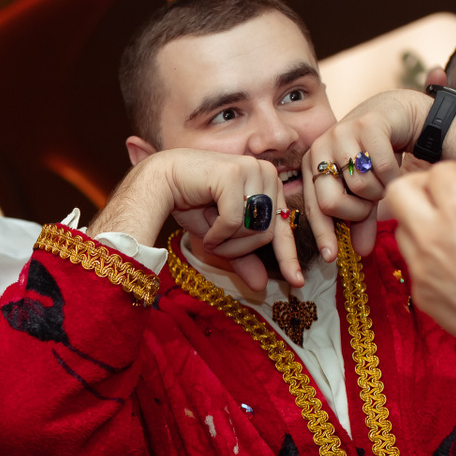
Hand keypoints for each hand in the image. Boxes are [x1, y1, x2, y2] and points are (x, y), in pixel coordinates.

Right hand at [95, 148, 292, 288]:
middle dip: (239, 249)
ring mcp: (252, 170)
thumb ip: (242, 256)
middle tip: (214, 245)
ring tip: (209, 233)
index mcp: (269, 185)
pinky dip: (217, 233)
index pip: (283, 227)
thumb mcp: (221, 236)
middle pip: (268, 233)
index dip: (289, 257)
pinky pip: (234, 221)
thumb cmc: (191, 203)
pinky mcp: (234, 173)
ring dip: (227, 243)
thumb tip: (262, 285)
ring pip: (254, 229)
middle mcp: (266, 173)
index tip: (295, 282)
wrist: (160, 180)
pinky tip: (205, 227)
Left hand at [303, 90, 426, 261]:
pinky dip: (394, 176)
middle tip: (370, 205)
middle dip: (357, 211)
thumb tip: (361, 253)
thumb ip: (360, 220)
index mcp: (311, 167)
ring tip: (382, 181)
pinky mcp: (367, 124)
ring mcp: (340, 134)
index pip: (313, 209)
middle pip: (331, 203)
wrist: (395, 117)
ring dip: (378, 192)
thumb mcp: (364, 192)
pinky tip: (395, 169)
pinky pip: (382, 168)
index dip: (321, 234)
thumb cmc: (372, 157)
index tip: (330, 257)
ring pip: (359, 186)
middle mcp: (319, 149)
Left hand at [391, 163, 455, 390]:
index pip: (439, 171)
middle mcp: (431, 235)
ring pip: (401, 224)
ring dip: (422, 217)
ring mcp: (419, 266)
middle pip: (400, 190)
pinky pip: (411, 257)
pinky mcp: (419, 290)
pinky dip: (427, 249)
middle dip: (424, 184)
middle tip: (452, 196)